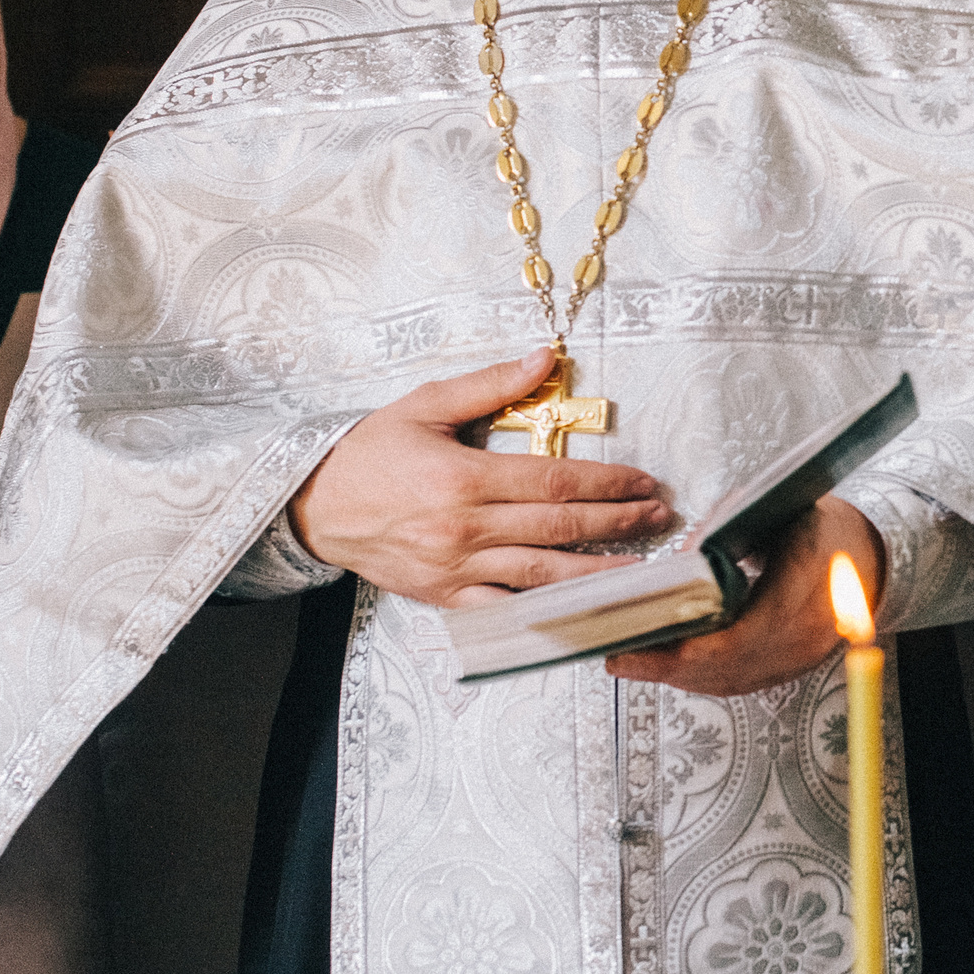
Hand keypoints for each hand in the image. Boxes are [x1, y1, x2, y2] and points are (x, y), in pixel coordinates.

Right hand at [290, 349, 672, 606]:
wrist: (315, 507)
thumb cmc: (371, 452)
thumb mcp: (427, 404)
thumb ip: (491, 386)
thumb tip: (547, 359)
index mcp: (464, 479)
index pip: (555, 482)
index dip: (607, 483)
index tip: (644, 482)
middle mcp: (464, 528)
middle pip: (559, 528)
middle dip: (617, 523)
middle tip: (658, 517)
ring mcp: (455, 569)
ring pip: (541, 576)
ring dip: (597, 572)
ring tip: (641, 568)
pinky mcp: (445, 598)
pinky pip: (505, 611)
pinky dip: (546, 613)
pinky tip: (582, 610)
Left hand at [609, 495, 884, 697]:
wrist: (870, 556)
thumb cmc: (823, 527)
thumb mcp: (776, 509)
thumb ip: (723, 526)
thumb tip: (679, 559)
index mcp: (806, 587)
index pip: (735, 638)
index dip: (681, 649)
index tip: (636, 644)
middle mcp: (806, 634)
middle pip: (724, 668)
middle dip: (665, 666)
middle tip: (617, 656)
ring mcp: (802, 657)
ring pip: (728, 681)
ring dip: (679, 675)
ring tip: (634, 660)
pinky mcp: (795, 667)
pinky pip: (741, 681)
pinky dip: (703, 676)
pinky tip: (673, 666)